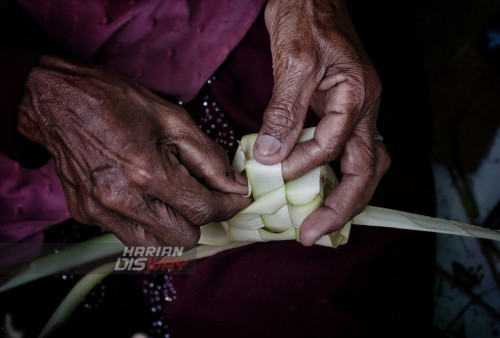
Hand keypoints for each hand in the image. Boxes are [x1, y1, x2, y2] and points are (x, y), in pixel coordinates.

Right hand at [17, 55, 249, 247]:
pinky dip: (145, 224)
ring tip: (173, 199)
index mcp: (147, 172)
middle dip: (201, 218)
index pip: (204, 209)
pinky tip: (143, 197)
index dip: (228, 206)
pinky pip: (128, 236)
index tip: (237, 199)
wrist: (57, 101)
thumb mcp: (172, 119)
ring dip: (174, 227)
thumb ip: (209, 157)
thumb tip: (235, 186)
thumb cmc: (115, 102)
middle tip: (202, 194)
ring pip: (157, 246)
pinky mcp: (85, 215)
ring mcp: (100, 212)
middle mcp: (122, 200)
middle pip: (184, 238)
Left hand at [254, 0, 389, 244]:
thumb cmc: (307, 16)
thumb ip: (285, 111)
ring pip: (361, 165)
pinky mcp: (338, 111)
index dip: (302, 165)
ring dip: (342, 196)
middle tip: (313, 234)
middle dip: (342, 207)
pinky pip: (341, 152)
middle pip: (366, 170)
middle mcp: (364, 108)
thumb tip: (269, 156)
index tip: (270, 174)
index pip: (334, 146)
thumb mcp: (295, 62)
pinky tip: (311, 187)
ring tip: (319, 223)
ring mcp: (353, 111)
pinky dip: (328, 175)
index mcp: (359, 96)